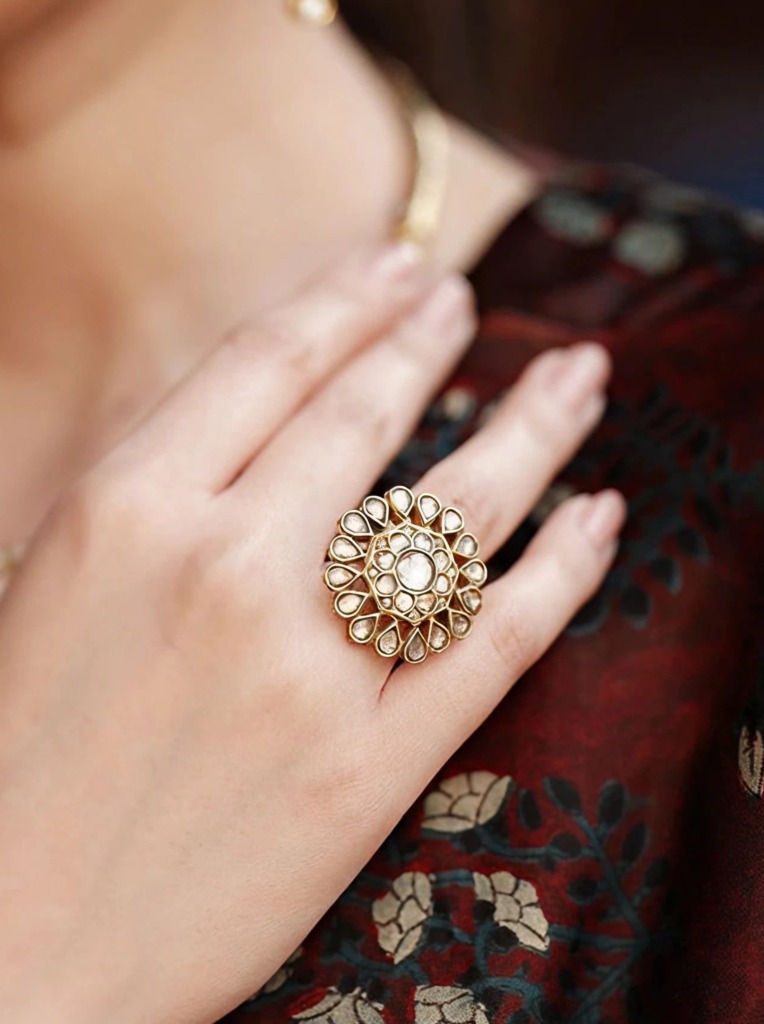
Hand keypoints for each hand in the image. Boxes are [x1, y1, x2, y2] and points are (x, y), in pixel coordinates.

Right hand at [0, 241, 623, 1023]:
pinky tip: (600, 516)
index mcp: (126, 512)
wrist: (15, 951)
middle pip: (368, 418)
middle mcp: (227, 570)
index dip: (345, 302)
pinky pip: (499, 641)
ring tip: (576, 378)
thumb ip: (151, 492)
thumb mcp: (49, 580)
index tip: (398, 268)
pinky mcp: (370, 769)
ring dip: (532, 429)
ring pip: (457, 511)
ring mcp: (310, 670)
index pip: (267, 364)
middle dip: (431, 341)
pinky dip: (565, 571)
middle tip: (468, 302)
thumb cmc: (11, 759)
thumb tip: (250, 415)